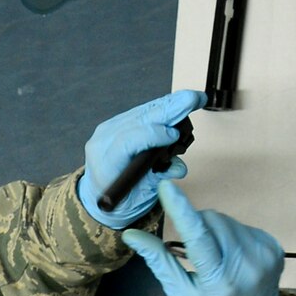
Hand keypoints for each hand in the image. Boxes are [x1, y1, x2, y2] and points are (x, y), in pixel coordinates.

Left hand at [79, 89, 204, 229]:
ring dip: (169, 104)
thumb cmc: (123, 196)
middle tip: (193, 100)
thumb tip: (178, 167)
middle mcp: (104, 141)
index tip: (174, 135)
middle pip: (137, 120)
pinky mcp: (118, 122)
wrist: (102, 190)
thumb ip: (159, 178)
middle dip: (168, 109)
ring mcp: (109, 129)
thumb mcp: (141, 195)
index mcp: (107, 164)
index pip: (127, 143)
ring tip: (191, 99)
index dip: (152, 135)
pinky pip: (142, 111)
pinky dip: (162, 107)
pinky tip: (178, 102)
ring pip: (142, 111)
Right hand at [124, 183, 293, 295]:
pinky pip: (243, 226)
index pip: (198, 237)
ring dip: (214, 229)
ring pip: (228, 220)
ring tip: (214, 255)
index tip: (167, 186)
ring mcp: (265, 255)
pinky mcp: (275, 247)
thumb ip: (159, 261)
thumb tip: (131, 234)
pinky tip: (231, 255)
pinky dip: (231, 235)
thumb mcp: (180, 293)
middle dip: (196, 224)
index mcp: (219, 282)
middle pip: (213, 221)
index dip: (181, 209)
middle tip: (192, 247)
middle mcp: (247, 265)